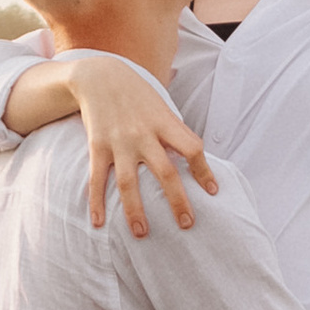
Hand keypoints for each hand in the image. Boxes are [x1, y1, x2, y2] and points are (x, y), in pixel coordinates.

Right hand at [68, 52, 219, 235]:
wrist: (99, 76)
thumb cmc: (138, 95)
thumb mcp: (162, 108)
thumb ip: (176, 133)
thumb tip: (194, 160)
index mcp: (164, 123)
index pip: (192, 148)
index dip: (205, 170)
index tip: (213, 192)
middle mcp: (142, 134)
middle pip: (165, 172)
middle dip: (177, 201)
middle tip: (187, 224)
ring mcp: (118, 142)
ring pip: (128, 183)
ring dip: (135, 211)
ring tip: (142, 233)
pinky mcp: (97, 146)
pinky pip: (97, 179)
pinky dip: (96, 202)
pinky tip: (98, 222)